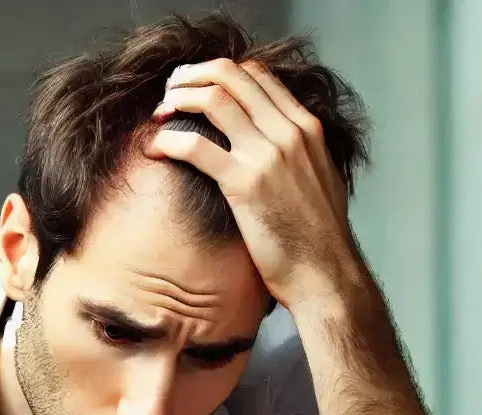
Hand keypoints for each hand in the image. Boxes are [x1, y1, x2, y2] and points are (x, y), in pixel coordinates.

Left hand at [145, 58, 358, 310]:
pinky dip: (168, 140)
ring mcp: (266, 156)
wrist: (325, 274)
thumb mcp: (323, 180)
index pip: (256, 74)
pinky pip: (195, 145)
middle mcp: (288, 133)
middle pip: (229, 75)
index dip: (219, 73)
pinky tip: (155, 149)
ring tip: (159, 114)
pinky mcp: (244, 184)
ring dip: (177, 99)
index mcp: (306, 128)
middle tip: (170, 92)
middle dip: (191, 76)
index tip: (199, 87)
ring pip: (211, 99)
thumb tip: (280, 145)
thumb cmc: (320, 240)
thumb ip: (302, 153)